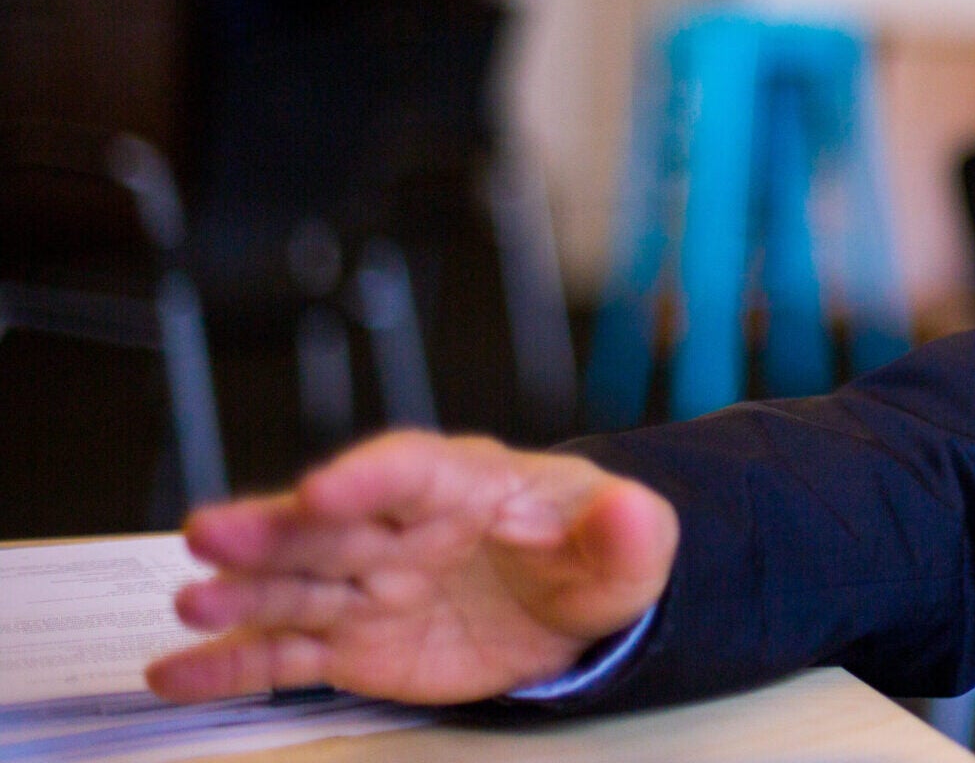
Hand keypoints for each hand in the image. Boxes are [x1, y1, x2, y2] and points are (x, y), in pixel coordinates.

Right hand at [145, 431, 678, 704]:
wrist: (576, 607)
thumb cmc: (594, 553)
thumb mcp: (633, 544)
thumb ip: (630, 531)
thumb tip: (633, 512)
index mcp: (467, 482)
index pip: (411, 469)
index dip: (367, 477)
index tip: (324, 490)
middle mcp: (401, 529)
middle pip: (329, 525)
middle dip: (272, 529)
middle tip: (211, 534)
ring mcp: (369, 587)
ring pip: (294, 586)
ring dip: (241, 593)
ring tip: (190, 605)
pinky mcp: (354, 644)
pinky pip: (286, 654)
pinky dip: (231, 664)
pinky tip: (176, 671)